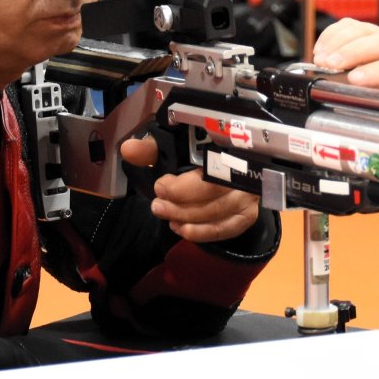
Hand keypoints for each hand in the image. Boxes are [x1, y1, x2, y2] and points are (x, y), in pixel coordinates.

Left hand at [118, 136, 259, 242]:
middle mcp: (244, 168)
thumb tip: (128, 149)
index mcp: (225, 145)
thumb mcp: (172, 147)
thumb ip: (151, 149)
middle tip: (157, 206)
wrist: (221, 168)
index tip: (160, 186)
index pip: (208, 167)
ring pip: (219, 211)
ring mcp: (250, 193)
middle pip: (214, 192)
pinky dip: (205, 233)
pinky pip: (228, 228)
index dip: (183, 184)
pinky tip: (184, 231)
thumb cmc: (194, 155)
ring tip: (167, 218)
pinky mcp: (248, 213)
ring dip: (189, 218)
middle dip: (181, 203)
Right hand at [311, 18, 378, 102]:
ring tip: (320, 59)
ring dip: (337, 42)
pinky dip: (331, 36)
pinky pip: (349, 26)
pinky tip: (321, 50)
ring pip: (362, 29)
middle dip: (351, 52)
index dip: (376, 72)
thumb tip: (354, 98)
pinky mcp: (369, 31)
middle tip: (328, 65)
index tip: (353, 80)